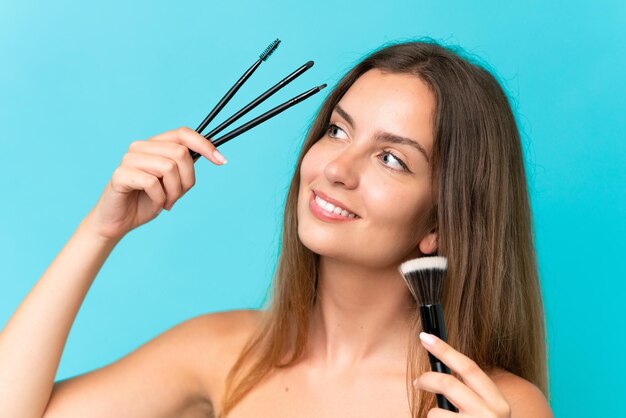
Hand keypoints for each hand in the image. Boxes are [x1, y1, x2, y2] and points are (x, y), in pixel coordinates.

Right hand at [84, 126, 226, 241]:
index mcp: (155, 144)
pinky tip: (155, 205)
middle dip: (187, 180)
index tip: (222, 161)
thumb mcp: (174, 183)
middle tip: (178, 196)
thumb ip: (185, 167)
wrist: (118, 221)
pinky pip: (152, 183)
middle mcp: (140, 146)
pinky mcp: (120, 175)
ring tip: (166, 202)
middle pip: (180, 153)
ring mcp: (129, 159)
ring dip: (174, 192)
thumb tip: (214, 154)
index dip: (204, 145)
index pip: (183, 133)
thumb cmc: (147, 201)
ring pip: (168, 168)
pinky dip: (160, 199)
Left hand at [413, 332, 510, 417]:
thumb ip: (470, 393)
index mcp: (499, 404)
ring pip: (435, 413)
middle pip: (448, 384)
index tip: (425, 337)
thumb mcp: (487, 411)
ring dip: (432, 417)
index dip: (445, 349)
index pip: (469, 368)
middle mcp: (491, 416)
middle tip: (418, 381)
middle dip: (427, 379)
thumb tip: (440, 364)